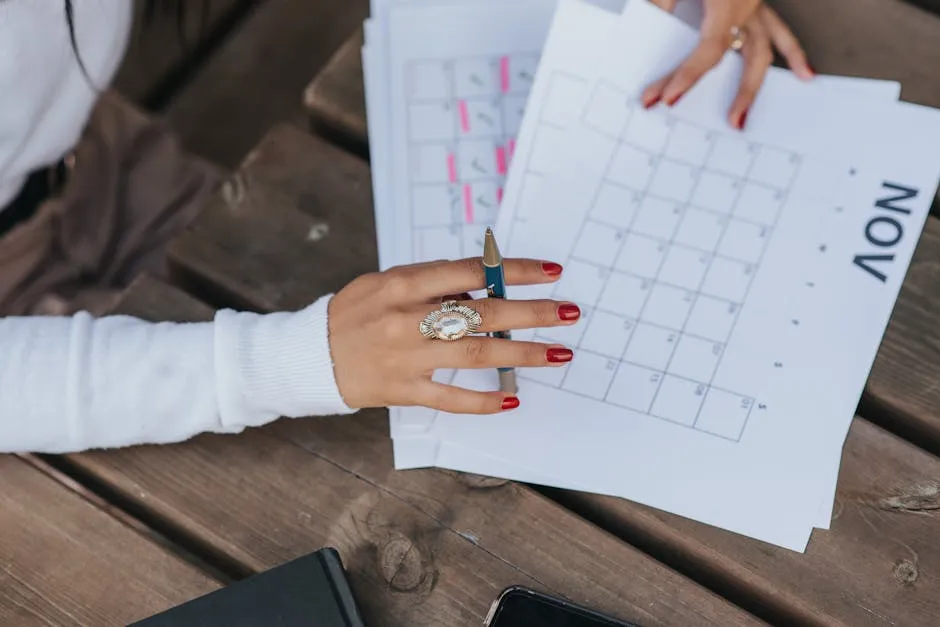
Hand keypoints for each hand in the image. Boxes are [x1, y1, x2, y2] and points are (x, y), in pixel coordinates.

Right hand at [327, 257, 579, 413]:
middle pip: (482, 313)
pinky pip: (450, 398)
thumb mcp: (388, 282)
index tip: (551, 271)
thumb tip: (487, 286)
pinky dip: (482, 400)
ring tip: (558, 352)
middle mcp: (408, 318)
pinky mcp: (403, 390)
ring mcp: (407, 356)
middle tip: (569, 312)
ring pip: (474, 353)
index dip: (514, 270)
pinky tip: (512, 398)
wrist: (312, 355)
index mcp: (404, 283)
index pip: (471, 271)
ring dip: (521, 353)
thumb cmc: (356, 312)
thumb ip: (434, 282)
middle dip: (532, 312)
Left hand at [642, 0, 812, 128]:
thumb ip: (663, 1)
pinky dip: (792, 51)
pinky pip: (780, 28)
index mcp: (728, 2)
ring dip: (756, 83)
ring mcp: (756, 4)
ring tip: (745, 115)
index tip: (665, 98)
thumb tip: (651, 25)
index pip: (708, 51)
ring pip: (764, 49)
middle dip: (730, 94)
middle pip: (742, 59)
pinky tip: (803, 73)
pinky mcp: (757, 0)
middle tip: (717, 123)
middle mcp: (747, 6)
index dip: (686, 77)